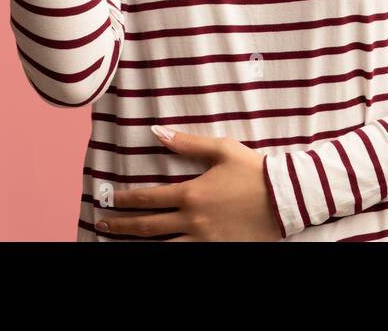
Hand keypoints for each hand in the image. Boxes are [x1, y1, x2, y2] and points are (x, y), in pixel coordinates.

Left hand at [96, 126, 283, 241]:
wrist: (285, 198)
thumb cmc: (253, 170)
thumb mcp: (221, 149)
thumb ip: (187, 143)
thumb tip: (157, 132)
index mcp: (191, 194)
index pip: (148, 198)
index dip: (124, 200)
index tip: (107, 199)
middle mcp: (193, 220)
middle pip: (148, 226)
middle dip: (122, 225)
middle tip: (102, 223)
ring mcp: (204, 239)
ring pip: (163, 246)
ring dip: (138, 244)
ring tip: (120, 243)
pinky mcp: (216, 250)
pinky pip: (185, 255)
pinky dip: (167, 252)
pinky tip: (157, 250)